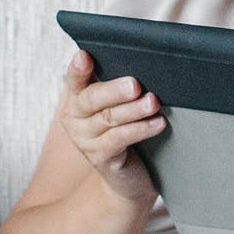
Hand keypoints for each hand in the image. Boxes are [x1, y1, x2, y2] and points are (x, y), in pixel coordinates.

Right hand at [59, 49, 163, 204]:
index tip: (84, 55)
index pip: (75, 79)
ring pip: (108, 118)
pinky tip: (158, 123)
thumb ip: (122, 88)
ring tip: (153, 102)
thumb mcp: (119, 106)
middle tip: (134, 85)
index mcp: (76, 98)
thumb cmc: (125, 131)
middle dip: (114, 90)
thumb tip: (145, 64)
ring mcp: (85, 139)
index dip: (78, 69)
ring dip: (133, 110)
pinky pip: (120, 139)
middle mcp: (75, 117)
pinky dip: (140, 129)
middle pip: (92, 98)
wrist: (127, 177)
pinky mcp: (100, 157)